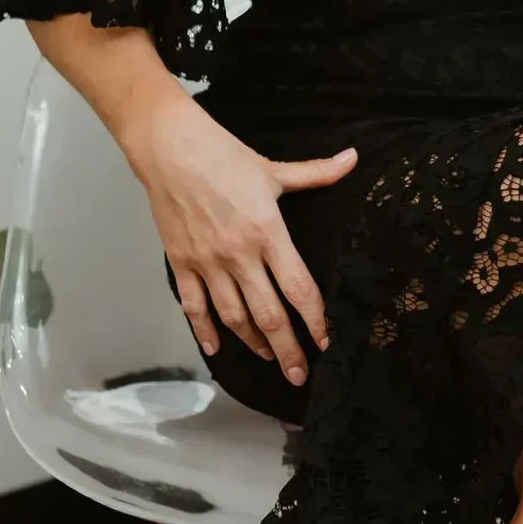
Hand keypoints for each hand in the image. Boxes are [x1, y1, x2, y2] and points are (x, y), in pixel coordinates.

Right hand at [123, 97, 358, 389]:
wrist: (169, 148)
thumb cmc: (221, 155)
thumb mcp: (273, 168)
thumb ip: (316, 174)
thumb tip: (353, 159)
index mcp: (268, 232)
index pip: (299, 289)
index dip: (315, 321)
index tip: (325, 343)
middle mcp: (239, 254)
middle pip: (269, 315)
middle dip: (288, 349)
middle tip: (299, 375)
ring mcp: (208, 262)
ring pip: (234, 317)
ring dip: (253, 342)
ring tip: (268, 357)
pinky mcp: (182, 263)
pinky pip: (194, 307)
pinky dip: (205, 331)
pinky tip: (216, 349)